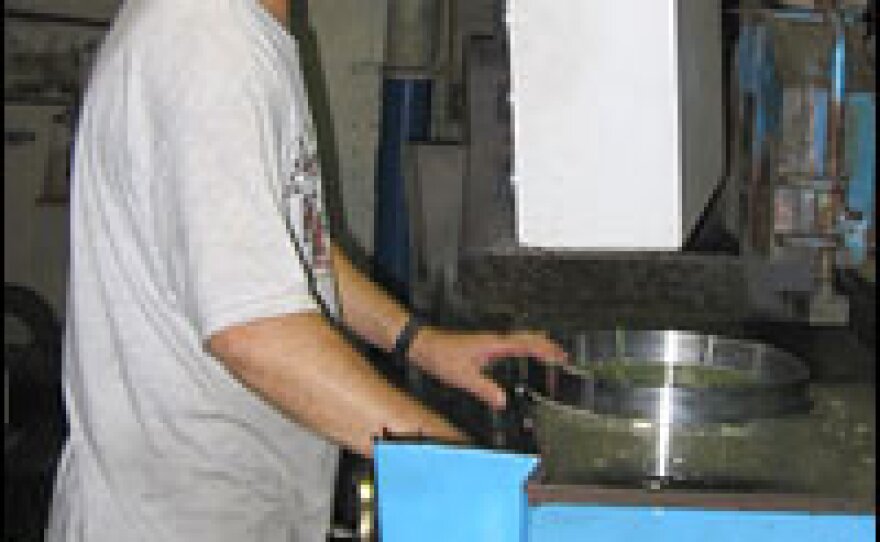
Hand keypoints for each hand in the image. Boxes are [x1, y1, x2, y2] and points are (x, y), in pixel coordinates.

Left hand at [407, 327, 567, 409]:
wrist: (423, 344)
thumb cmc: (440, 356)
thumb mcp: (462, 377)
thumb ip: (484, 389)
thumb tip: (504, 402)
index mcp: (494, 344)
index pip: (527, 344)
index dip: (547, 351)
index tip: (562, 359)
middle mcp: (495, 340)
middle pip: (529, 338)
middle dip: (548, 347)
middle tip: (564, 359)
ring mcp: (490, 341)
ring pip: (521, 339)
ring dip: (538, 346)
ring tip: (552, 358)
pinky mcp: (485, 345)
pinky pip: (512, 344)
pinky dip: (525, 348)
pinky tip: (525, 357)